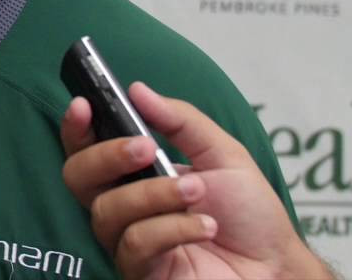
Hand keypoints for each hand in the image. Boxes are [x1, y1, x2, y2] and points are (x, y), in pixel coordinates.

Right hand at [60, 82, 329, 279]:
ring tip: (197, 192)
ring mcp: (128, 239)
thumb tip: (137, 90)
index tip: (84, 105)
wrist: (275, 265)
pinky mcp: (142, 270)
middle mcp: (123, 205)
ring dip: (154, 194)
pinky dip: (173, 227)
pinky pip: (136, 242)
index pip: (86, 149)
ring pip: (107, 209)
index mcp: (134, 174)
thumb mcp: (222, 153)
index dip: (75, 127)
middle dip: (107, 155)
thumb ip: (181, 120)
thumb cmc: (250, 214)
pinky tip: (204, 227)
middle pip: (77, 176)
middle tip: (146, 148)